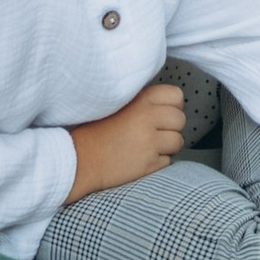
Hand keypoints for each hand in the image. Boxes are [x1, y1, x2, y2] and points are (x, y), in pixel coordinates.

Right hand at [67, 79, 186, 197]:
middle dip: (171, 128)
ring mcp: (149, 142)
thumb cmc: (95, 132)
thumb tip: (169, 104)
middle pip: (181, 120)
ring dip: (167, 147)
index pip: (176, 96)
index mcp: (141, 100)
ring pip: (178, 142)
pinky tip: (140, 160)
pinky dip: (157, 163)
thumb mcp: (119, 105)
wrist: (78, 159)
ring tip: (146, 147)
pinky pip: (167, 161)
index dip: (172, 106)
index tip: (162, 113)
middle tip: (154, 133)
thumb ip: (143, 102)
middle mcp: (147, 118)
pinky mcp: (148, 164)